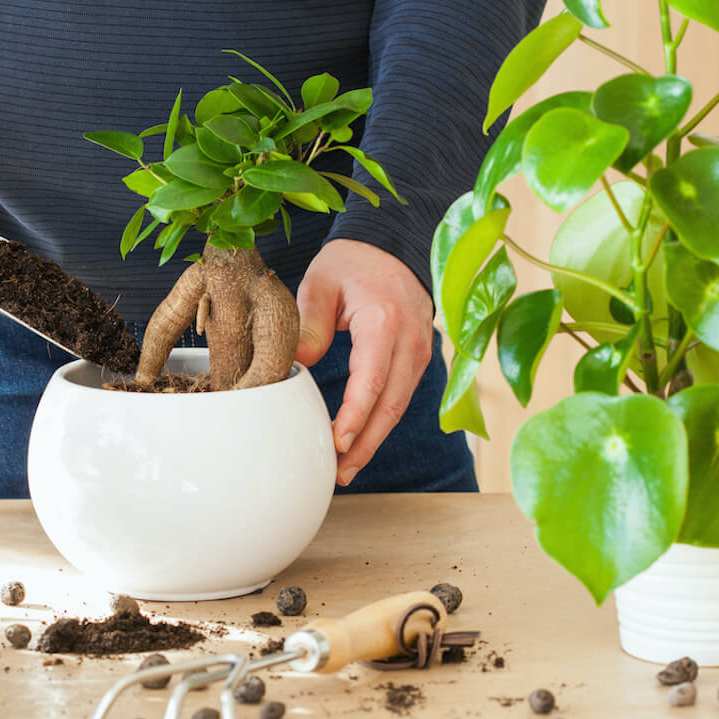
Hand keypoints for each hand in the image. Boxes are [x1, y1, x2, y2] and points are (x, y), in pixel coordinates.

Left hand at [295, 239, 433, 485]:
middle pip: (390, 405)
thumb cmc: (352, 263)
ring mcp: (420, 350)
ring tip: (345, 468)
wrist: (391, 245)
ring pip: (399, 406)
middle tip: (339, 473)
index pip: (372, 380)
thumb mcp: (320, 283)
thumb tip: (298, 368)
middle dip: (365, 444)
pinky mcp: (419, 357)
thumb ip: (309, 325)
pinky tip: (360, 441)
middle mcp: (410, 340)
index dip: (355, 417)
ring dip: (374, 439)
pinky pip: (402, 396)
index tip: (337, 443)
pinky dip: (382, 422)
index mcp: (385, 322)